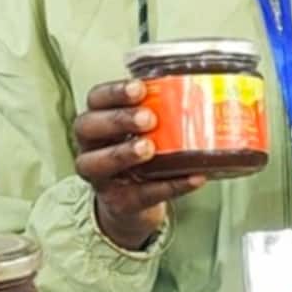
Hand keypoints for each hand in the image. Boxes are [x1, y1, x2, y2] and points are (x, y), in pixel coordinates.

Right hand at [73, 80, 205, 250]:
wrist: (134, 200)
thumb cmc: (140, 153)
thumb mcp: (145, 131)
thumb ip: (162, 112)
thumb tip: (204, 90)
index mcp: (98, 120)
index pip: (95, 99)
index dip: (114, 92)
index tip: (139, 89)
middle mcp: (90, 146)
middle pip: (87, 127)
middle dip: (118, 120)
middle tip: (148, 118)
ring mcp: (100, 177)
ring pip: (98, 164)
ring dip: (124, 154)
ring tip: (149, 148)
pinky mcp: (119, 202)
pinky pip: (140, 195)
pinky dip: (168, 186)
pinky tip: (191, 178)